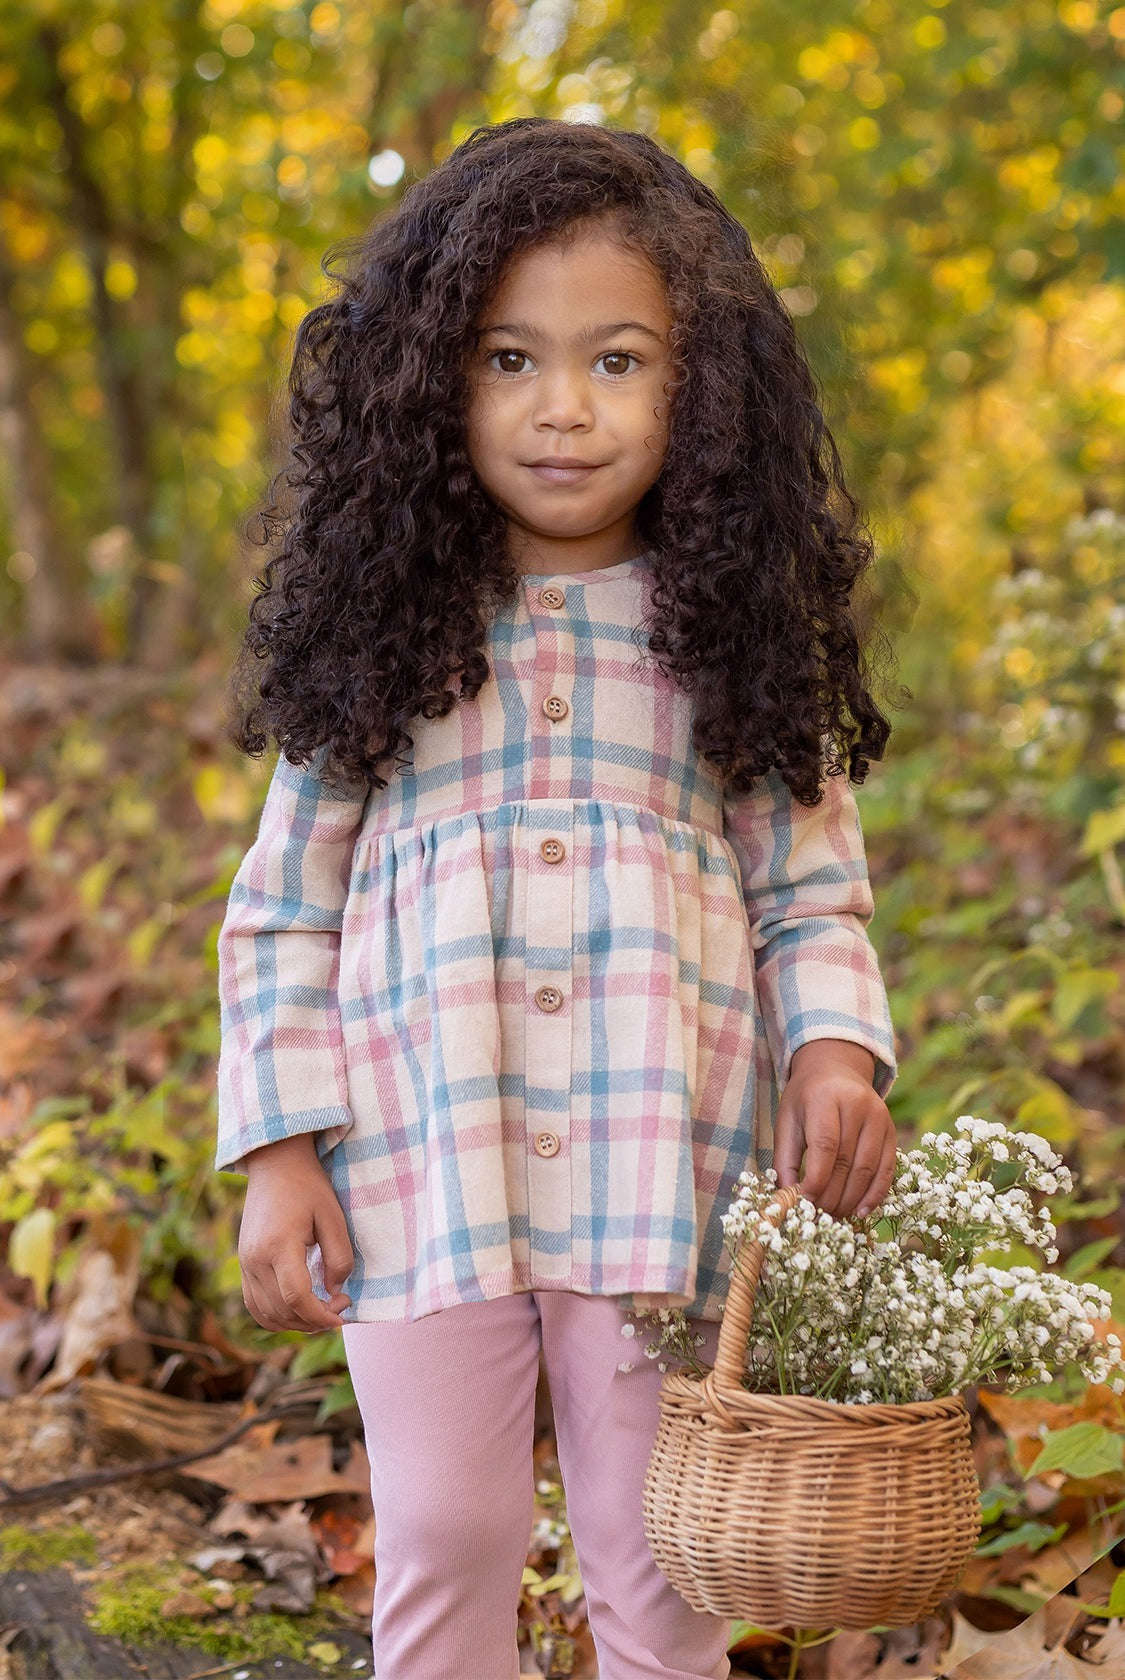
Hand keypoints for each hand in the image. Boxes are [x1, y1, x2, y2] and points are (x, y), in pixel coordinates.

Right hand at [239, 1133, 353, 1331]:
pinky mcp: (243, 1265)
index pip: (296, 1297)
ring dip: (296, 1323)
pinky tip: (300, 1310)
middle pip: (282, 1310)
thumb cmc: (308, 1186)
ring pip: (266, 1314)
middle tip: (340, 1305)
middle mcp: (255, 1259)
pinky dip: (277, 1316)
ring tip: (322, 1311)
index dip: (321, 1315)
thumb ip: (338, 1257)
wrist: (275, 1165)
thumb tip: (335, 1292)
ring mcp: (245, 1264)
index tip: (343, 1314)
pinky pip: (255, 1305)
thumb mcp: (333, 1216)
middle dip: (314, 1320)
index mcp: (278, 1245)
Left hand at [772, 1039, 895, 1220]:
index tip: (806, 1202)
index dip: (817, 1178)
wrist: (836, 1069)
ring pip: (868, 1168)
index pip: (825, 1145)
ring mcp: (879, 1117)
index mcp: (825, 1097)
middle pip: (847, 1160)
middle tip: (819, 1217)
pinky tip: (861, 1211)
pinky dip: (875, 1194)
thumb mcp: (787, 1120)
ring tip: (836, 1217)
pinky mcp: (891, 1130)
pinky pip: (887, 1168)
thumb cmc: (805, 1099)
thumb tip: (786, 1197)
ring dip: (851, 1199)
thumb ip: (785, 1158)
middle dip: (832, 1195)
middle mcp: (856, 1105)